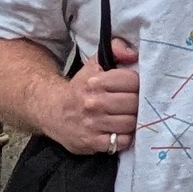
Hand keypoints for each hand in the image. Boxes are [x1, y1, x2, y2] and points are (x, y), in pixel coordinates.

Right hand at [39, 38, 142, 156]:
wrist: (53, 112)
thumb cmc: (80, 88)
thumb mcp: (94, 64)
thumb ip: (115, 49)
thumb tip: (133, 54)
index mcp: (96, 82)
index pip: (133, 81)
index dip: (138, 85)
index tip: (135, 88)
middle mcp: (94, 102)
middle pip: (134, 103)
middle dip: (138, 104)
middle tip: (134, 105)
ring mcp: (92, 124)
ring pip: (130, 123)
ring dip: (133, 121)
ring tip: (128, 117)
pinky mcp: (91, 142)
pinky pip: (120, 141)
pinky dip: (124, 137)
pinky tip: (120, 131)